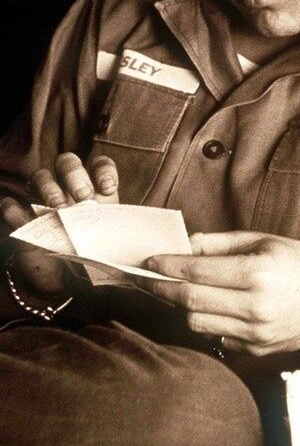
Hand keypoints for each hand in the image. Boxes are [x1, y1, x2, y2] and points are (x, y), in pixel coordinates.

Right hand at [0, 153, 118, 294]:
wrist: (64, 283)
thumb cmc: (92, 260)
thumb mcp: (110, 249)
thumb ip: (122, 244)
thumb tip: (142, 257)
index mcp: (95, 193)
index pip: (99, 165)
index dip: (103, 170)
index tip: (107, 188)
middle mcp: (68, 191)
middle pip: (67, 163)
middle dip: (75, 175)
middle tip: (82, 198)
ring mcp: (43, 203)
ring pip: (41, 177)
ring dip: (49, 188)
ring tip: (58, 210)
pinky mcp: (21, 221)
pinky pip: (10, 206)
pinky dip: (15, 210)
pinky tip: (25, 220)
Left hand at [137, 232, 299, 355]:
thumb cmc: (297, 261)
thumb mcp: (261, 241)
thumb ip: (219, 244)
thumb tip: (184, 246)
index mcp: (256, 274)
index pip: (197, 272)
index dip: (167, 266)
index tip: (149, 261)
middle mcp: (255, 306)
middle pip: (190, 302)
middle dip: (162, 288)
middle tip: (145, 278)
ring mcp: (255, 332)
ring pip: (198, 324)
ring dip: (182, 307)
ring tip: (177, 291)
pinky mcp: (256, 349)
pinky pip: (216, 336)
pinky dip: (205, 321)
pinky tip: (207, 307)